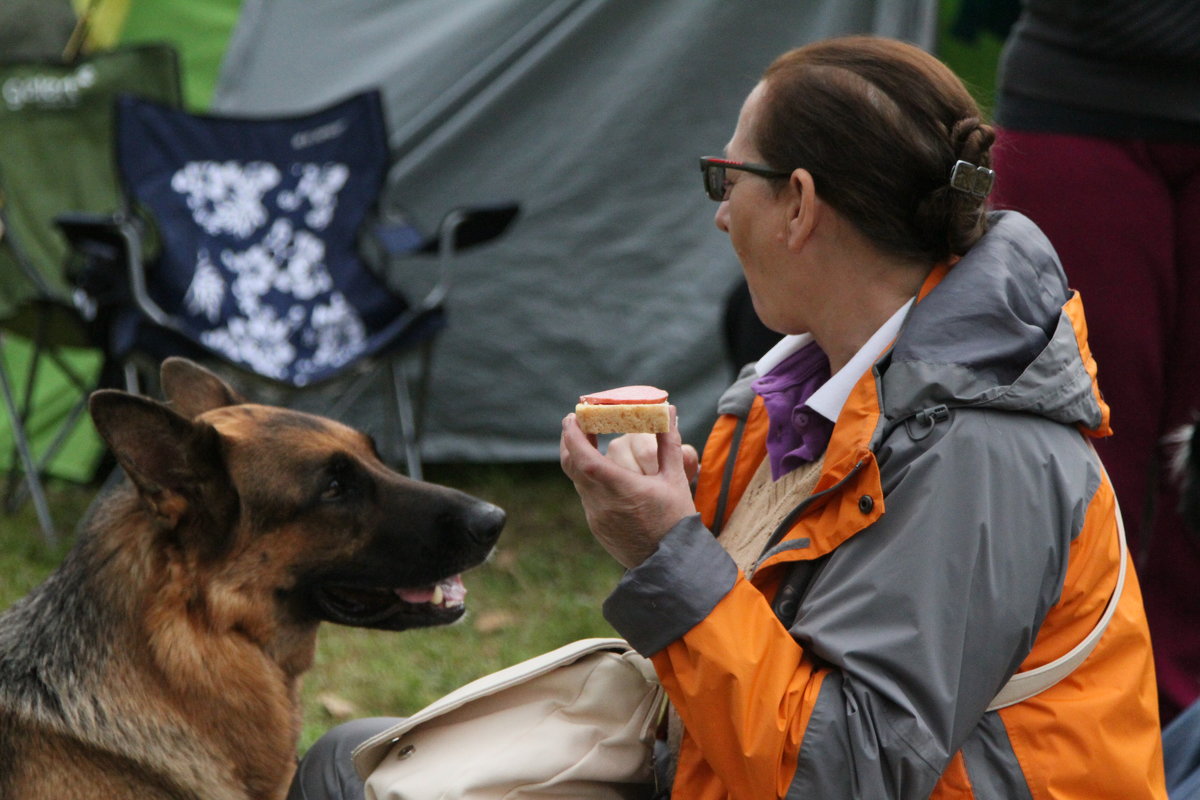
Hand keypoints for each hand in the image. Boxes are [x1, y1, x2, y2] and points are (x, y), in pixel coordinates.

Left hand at [560, 407, 698, 568]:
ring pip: (578, 481)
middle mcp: (602, 503)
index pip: (585, 458)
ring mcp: (596, 517)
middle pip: (572, 466)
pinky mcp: (597, 527)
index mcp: (621, 489)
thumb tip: (668, 410)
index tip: (572, 417)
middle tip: (576, 422)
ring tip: (590, 442)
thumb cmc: (676, 521)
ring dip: (579, 459)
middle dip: (570, 441)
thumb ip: (668, 442)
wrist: (671, 565)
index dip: (574, 436)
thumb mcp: (675, 479)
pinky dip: (589, 478)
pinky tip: (603, 472)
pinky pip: (586, 496)